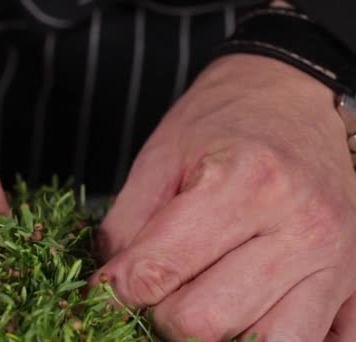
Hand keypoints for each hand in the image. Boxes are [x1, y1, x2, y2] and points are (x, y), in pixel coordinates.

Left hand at [95, 54, 355, 340]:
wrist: (297, 97)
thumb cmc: (225, 120)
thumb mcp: (161, 154)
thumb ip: (126, 224)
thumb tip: (111, 287)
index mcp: (245, 184)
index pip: (158, 273)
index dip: (118, 289)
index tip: (111, 286)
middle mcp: (300, 228)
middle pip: (204, 323)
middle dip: (163, 314)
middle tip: (159, 288)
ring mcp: (338, 263)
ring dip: (220, 336)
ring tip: (205, 299)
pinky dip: (276, 339)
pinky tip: (253, 314)